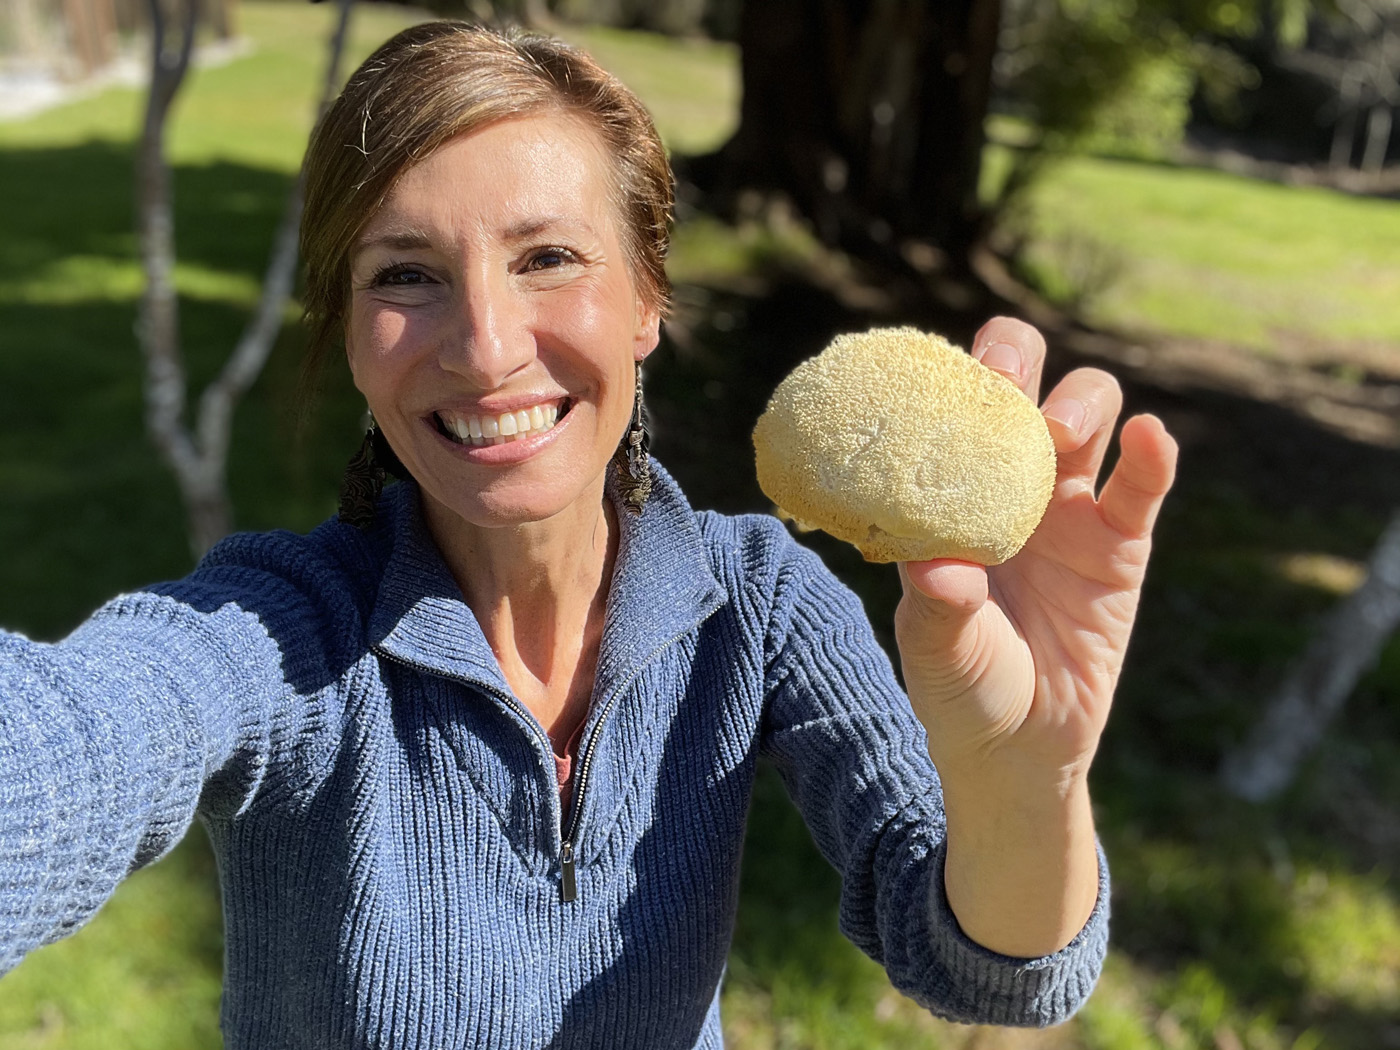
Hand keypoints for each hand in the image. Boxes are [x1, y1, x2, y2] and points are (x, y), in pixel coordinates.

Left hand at [894, 317, 1178, 785]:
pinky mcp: (1124, 543)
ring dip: (1078, 404)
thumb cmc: (959, 686)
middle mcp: (1009, 485)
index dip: (949, 381)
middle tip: (1003, 378)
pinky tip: (1150, 437)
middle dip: (1016, 360)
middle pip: (1025, 386)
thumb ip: (936, 606)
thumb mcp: (936, 649)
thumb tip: (936, 566)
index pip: (951, 411)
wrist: (1017, 747)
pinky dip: (1154, 453)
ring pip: (1089, 412)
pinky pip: (1145, 484)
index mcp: (951, 495)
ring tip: (1059, 434)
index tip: (943, 381)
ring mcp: (1071, 508)